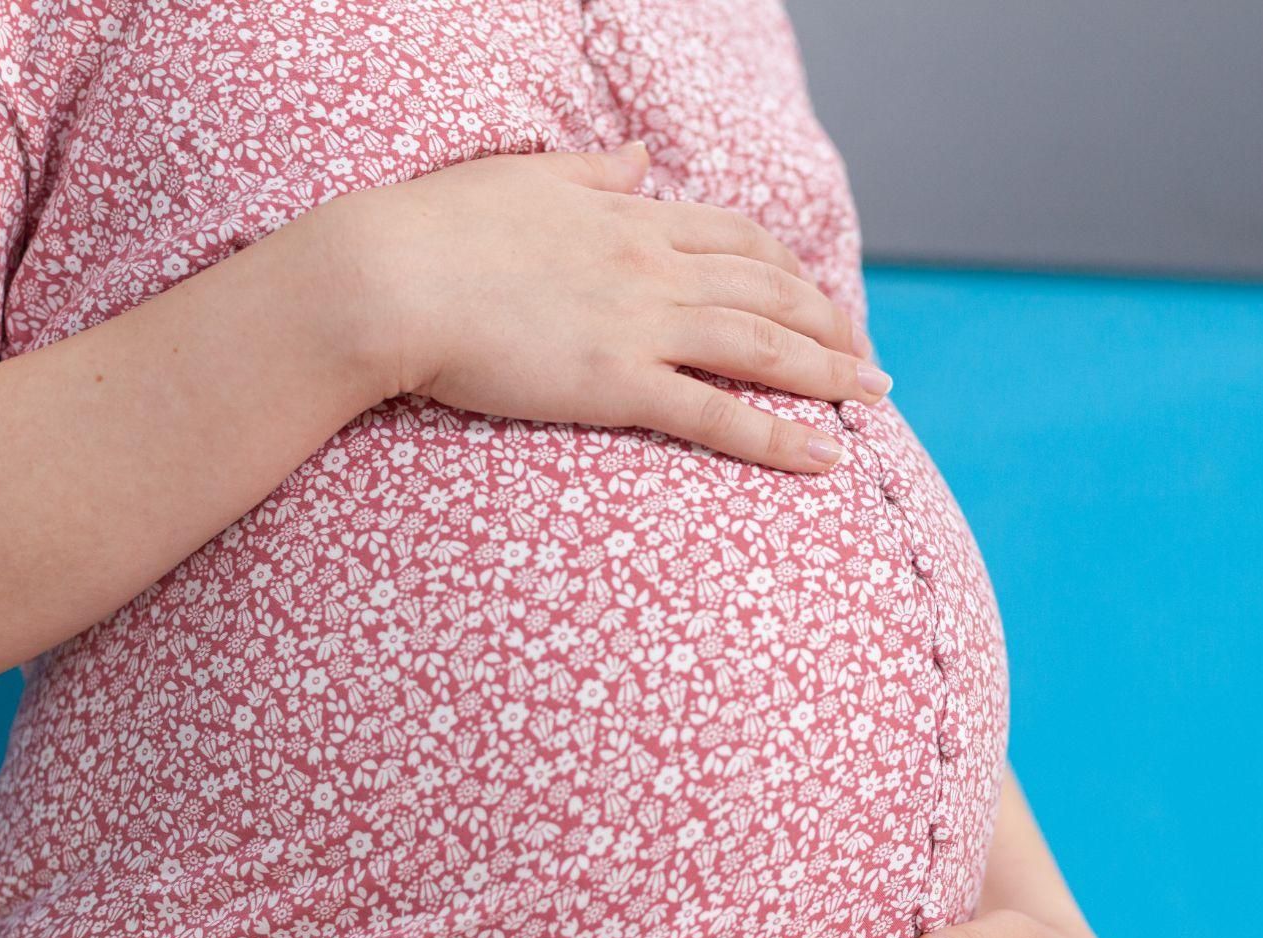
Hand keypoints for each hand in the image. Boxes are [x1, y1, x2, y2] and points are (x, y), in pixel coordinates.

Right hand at [315, 139, 886, 473]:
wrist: (389, 278)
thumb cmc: (438, 229)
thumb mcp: (526, 178)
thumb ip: (593, 174)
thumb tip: (639, 155)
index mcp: (631, 218)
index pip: (738, 239)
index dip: (790, 267)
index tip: (819, 291)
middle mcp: (653, 268)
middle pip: (771, 293)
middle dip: (830, 322)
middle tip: (868, 354)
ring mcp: (642, 326)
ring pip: (764, 348)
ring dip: (828, 373)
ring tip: (872, 397)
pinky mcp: (620, 385)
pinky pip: (721, 415)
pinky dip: (781, 437)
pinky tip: (826, 457)